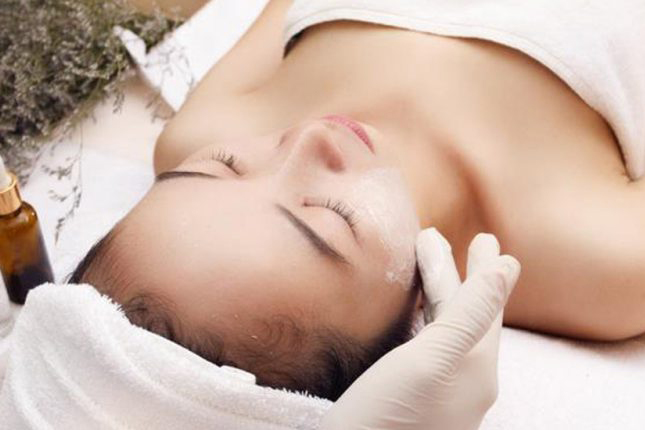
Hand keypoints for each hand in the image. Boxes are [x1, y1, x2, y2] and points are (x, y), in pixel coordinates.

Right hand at [320, 228, 520, 429]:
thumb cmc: (385, 418)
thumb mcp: (431, 361)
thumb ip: (471, 315)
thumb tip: (510, 267)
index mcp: (475, 369)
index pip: (484, 307)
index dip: (486, 270)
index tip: (488, 240)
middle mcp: (464, 381)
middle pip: (462, 314)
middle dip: (454, 274)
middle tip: (448, 240)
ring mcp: (440, 392)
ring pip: (443, 328)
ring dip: (436, 291)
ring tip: (427, 263)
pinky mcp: (415, 398)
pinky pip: (427, 346)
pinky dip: (422, 318)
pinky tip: (412, 313)